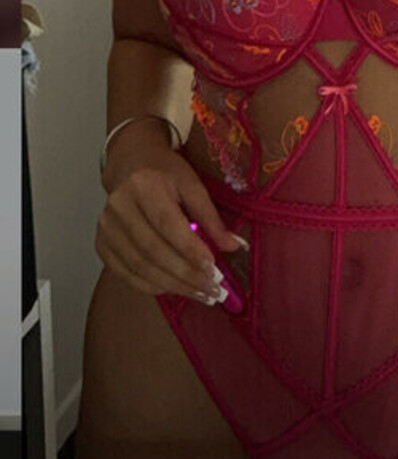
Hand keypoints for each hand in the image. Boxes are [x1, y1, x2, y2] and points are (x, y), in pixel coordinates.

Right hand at [96, 122, 244, 305]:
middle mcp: (120, 208)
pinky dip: (152, 286)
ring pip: (140, 267)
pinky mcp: (101, 245)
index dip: (190, 250)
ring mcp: (106, 228)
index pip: (167, 224)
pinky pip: (127, 274)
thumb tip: (235, 247)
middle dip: (185, 275)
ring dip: (172, 286)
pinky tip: (175, 289)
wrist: (130, 165)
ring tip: (199, 293)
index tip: (213, 269)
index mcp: (144, 186)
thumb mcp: (193, 185)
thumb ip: (211, 217)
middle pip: (153, 250)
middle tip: (212, 290)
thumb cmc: (165, 174)